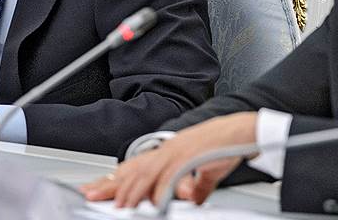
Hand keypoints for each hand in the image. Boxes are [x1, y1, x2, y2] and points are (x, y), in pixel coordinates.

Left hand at [80, 111, 257, 207]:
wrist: (244, 130)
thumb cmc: (226, 146)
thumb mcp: (207, 170)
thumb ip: (197, 185)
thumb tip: (193, 198)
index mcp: (169, 151)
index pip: (135, 166)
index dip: (114, 179)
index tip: (95, 189)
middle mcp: (169, 149)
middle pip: (134, 169)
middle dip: (112, 185)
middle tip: (93, 196)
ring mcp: (179, 151)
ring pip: (147, 173)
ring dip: (132, 191)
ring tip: (121, 206)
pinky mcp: (191, 156)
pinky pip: (171, 175)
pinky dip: (161, 190)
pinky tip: (154, 200)